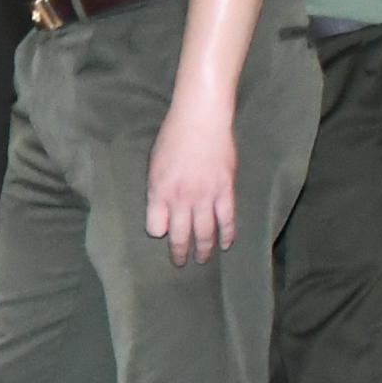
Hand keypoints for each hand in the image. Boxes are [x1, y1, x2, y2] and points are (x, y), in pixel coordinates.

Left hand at [143, 96, 238, 265]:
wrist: (201, 119)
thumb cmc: (173, 137)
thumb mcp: (154, 164)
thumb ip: (158, 188)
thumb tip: (163, 208)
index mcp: (159, 191)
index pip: (156, 227)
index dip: (158, 232)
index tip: (162, 233)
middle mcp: (181, 198)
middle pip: (180, 235)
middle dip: (180, 253)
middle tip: (181, 263)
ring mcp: (205, 196)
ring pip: (205, 232)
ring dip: (204, 249)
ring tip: (202, 260)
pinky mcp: (225, 190)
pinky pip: (227, 219)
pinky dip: (227, 234)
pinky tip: (227, 245)